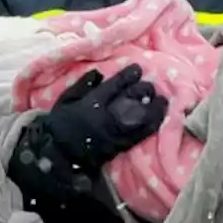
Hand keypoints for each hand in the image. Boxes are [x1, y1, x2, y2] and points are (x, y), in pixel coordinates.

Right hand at [38, 64, 168, 170]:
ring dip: (153, 109)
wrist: (58, 154)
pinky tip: (158, 120)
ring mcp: (114, 134)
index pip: (113, 87)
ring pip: (139, 119)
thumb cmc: (60, 124)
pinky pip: (138, 136)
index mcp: (91, 104)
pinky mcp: (119, 147)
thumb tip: (99, 73)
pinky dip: (150, 127)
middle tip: (152, 85)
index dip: (127, 77)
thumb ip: (82, 85)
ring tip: (164, 101)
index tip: (138, 69)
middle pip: (131, 101)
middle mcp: (106, 117)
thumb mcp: (66, 100)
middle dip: (144, 91)